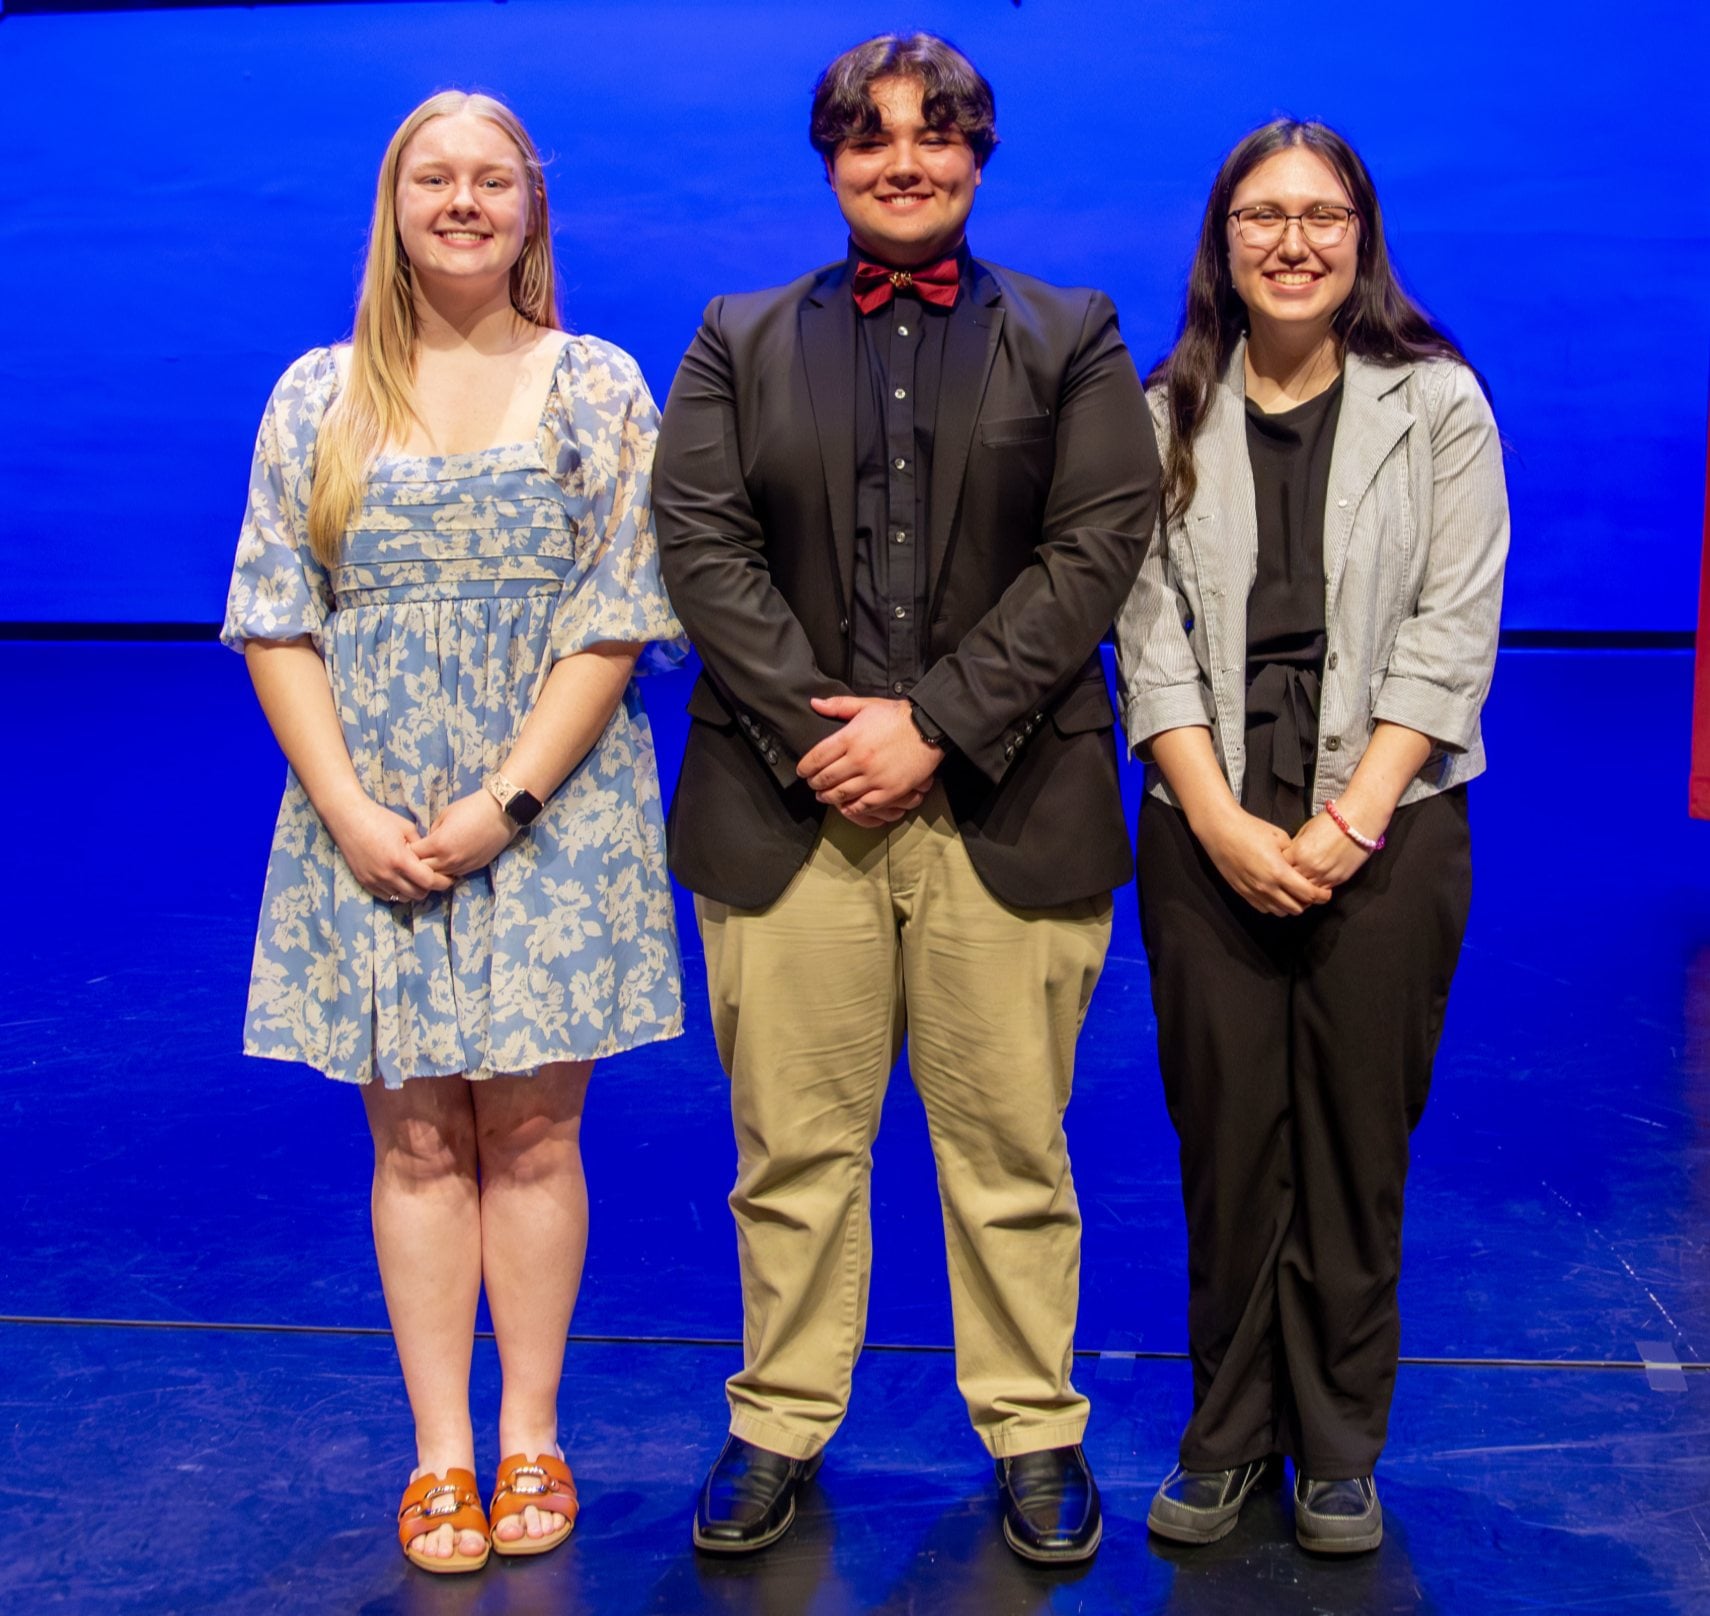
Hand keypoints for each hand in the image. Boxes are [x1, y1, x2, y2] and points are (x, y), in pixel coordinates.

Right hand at [325, 794, 453, 902]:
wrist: (348, 818)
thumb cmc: (379, 818)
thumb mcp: (407, 828)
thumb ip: (422, 847)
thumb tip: (433, 859)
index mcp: (401, 859)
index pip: (429, 881)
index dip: (442, 882)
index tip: (449, 878)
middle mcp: (387, 874)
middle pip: (418, 894)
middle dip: (429, 888)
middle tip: (433, 879)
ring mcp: (374, 880)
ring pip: (402, 897)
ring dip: (412, 891)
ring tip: (415, 879)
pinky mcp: (364, 882)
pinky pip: (386, 896)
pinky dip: (396, 891)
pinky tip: (400, 880)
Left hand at [412, 789, 517, 879]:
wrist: (501, 813)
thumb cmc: (472, 808)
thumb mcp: (445, 815)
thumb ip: (432, 832)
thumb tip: (427, 843)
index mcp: (438, 844)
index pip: (412, 855)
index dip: (407, 850)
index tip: (406, 845)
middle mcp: (448, 859)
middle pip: (422, 871)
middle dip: (415, 864)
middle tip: (414, 856)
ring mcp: (462, 866)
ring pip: (438, 877)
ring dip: (431, 871)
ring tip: (429, 862)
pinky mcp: (473, 868)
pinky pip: (453, 875)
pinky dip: (446, 871)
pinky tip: (446, 862)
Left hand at [799, 696, 938, 817]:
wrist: (929, 727)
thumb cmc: (897, 715)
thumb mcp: (866, 705)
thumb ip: (838, 705)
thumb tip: (814, 704)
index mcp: (850, 737)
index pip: (817, 757)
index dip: (805, 767)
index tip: (802, 771)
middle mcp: (858, 759)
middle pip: (826, 778)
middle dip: (814, 783)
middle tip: (812, 784)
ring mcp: (874, 777)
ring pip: (841, 794)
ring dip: (828, 797)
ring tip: (824, 796)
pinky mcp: (889, 791)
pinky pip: (863, 805)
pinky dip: (850, 809)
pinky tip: (844, 807)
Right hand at [1197, 805, 1332, 916]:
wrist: (1220, 831)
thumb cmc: (1249, 829)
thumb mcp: (1280, 837)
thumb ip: (1294, 855)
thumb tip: (1302, 865)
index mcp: (1278, 872)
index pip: (1307, 894)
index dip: (1320, 896)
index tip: (1326, 894)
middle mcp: (1266, 886)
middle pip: (1296, 908)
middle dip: (1307, 902)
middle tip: (1310, 893)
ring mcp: (1253, 892)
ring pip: (1280, 912)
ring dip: (1290, 906)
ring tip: (1293, 895)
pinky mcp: (1242, 893)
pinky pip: (1264, 908)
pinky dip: (1274, 906)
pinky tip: (1276, 894)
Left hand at [1286, 811, 1372, 890]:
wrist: (1358, 821)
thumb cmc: (1332, 821)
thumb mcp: (1305, 831)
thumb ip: (1295, 847)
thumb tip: (1289, 857)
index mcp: (1299, 852)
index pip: (1281, 867)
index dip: (1279, 867)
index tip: (1280, 866)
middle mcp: (1310, 866)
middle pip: (1292, 882)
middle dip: (1289, 879)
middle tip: (1288, 878)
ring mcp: (1325, 875)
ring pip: (1306, 891)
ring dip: (1303, 888)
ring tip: (1301, 884)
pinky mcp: (1338, 879)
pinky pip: (1322, 890)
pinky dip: (1317, 889)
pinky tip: (1315, 883)